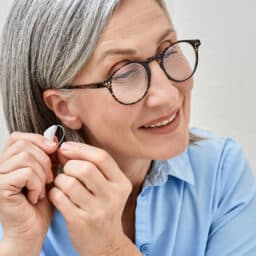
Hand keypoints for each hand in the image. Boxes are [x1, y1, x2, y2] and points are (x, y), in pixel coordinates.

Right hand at [0, 132, 57, 250]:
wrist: (33, 229)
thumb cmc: (40, 202)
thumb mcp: (47, 172)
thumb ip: (48, 155)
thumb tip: (54, 139)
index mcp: (8, 160)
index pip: (18, 137)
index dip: (38, 140)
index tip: (53, 150)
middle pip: (23, 144)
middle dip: (44, 160)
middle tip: (49, 178)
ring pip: (25, 157)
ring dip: (42, 174)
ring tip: (42, 189)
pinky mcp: (0, 187)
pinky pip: (26, 173)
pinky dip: (37, 185)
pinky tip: (34, 197)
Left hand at [49, 142, 132, 255]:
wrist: (105, 242)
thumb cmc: (103, 208)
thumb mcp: (108, 187)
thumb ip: (92, 167)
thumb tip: (65, 150)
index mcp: (121, 183)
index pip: (102, 157)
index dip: (80, 149)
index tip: (65, 147)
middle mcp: (113, 196)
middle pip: (85, 168)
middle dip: (69, 165)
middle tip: (66, 169)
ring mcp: (97, 211)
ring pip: (69, 183)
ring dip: (60, 179)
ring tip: (61, 183)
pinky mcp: (81, 222)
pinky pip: (59, 198)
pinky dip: (54, 192)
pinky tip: (57, 195)